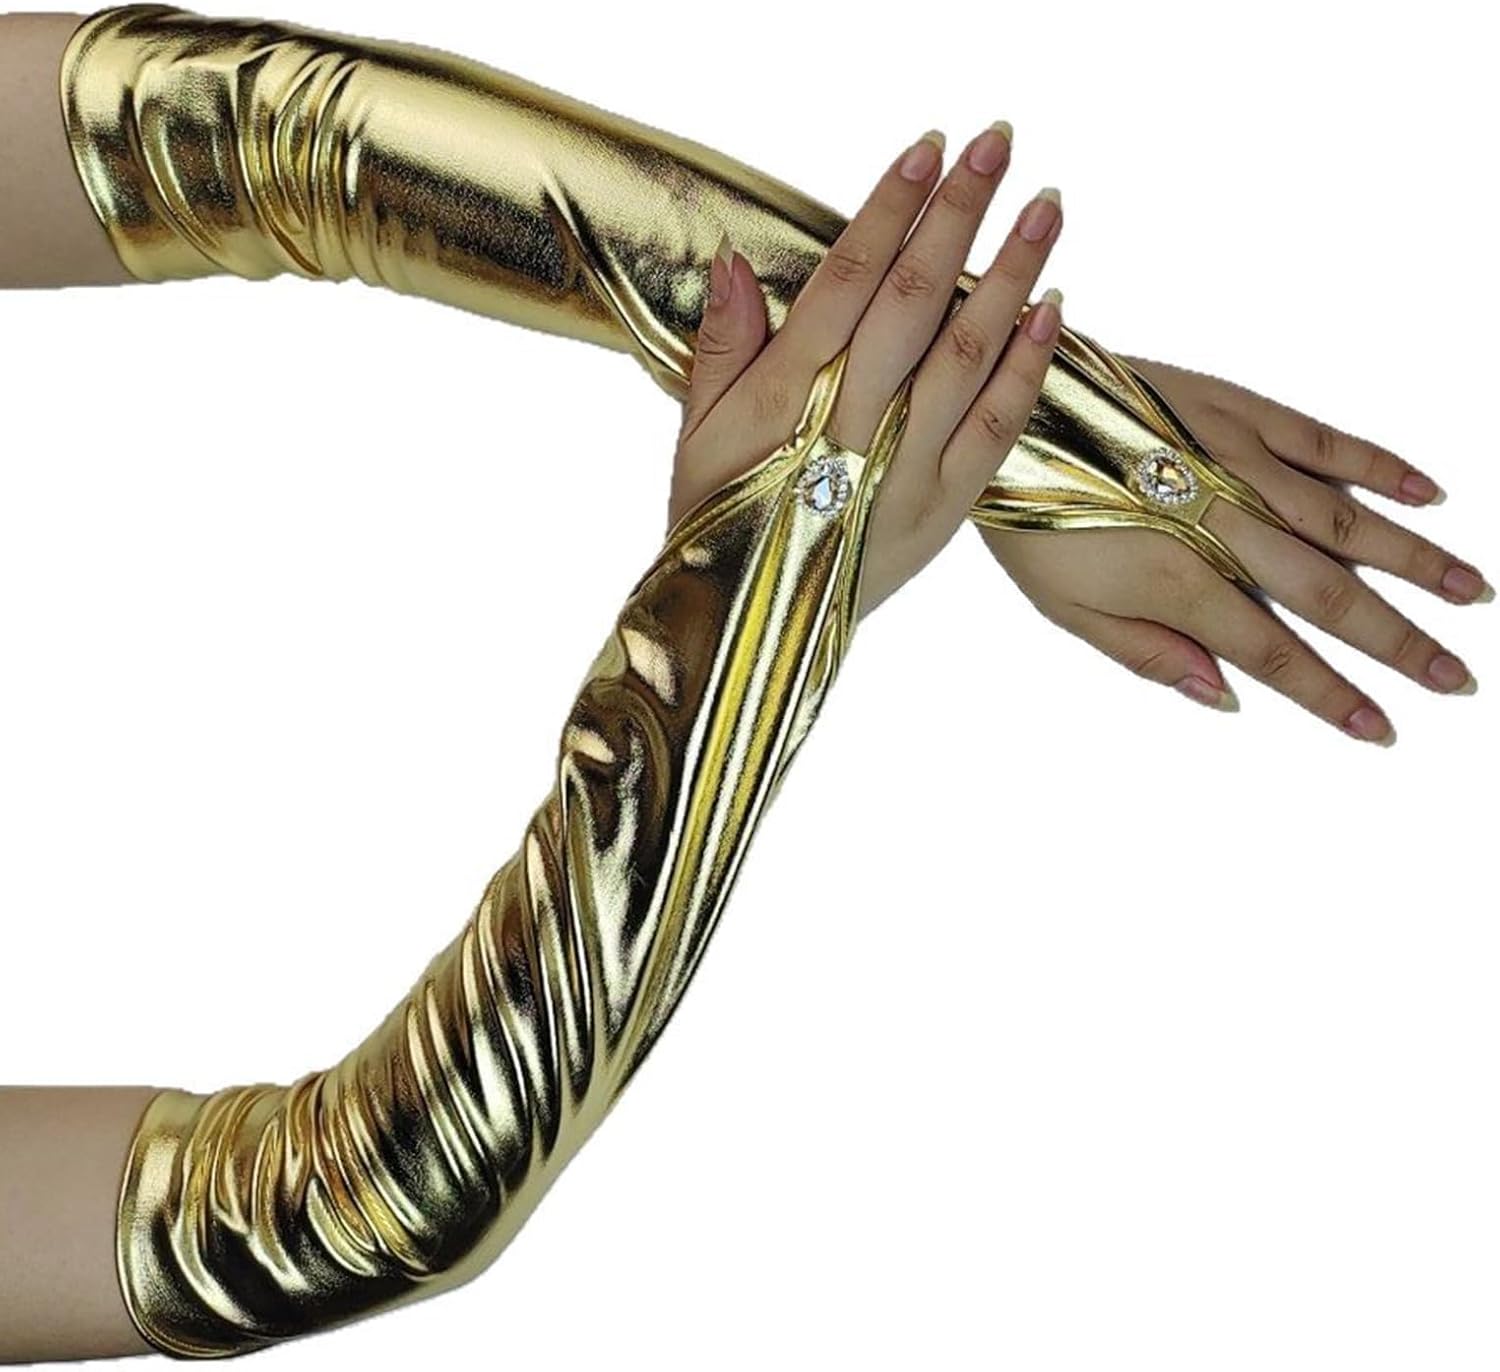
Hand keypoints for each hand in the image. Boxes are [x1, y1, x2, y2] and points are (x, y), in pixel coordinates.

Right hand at [669, 124, 1062, 617]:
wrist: (745, 629)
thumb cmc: (716, 523)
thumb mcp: (695, 437)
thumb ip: (721, 349)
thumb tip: (736, 261)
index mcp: (785, 403)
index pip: (846, 286)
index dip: (888, 213)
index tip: (929, 150)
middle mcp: (850, 431)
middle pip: (914, 304)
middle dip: (958, 217)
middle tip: (1000, 142)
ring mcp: (903, 474)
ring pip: (966, 358)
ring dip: (1011, 276)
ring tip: (1045, 205)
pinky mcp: (942, 513)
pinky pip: (995, 431)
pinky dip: (1027, 369)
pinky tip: (1054, 307)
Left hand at [982, 358, 1488, 743]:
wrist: (1009, 412)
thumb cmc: (1030, 516)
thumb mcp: (1067, 608)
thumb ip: (1149, 654)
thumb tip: (1227, 697)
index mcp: (1179, 582)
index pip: (1275, 654)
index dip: (1332, 695)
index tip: (1384, 728)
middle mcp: (1224, 525)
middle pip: (1330, 595)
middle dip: (1398, 642)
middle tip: (1457, 678)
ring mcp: (1238, 463)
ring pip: (1347, 520)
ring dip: (1416, 562)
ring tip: (1471, 595)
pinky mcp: (1239, 411)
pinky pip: (1325, 440)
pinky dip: (1380, 468)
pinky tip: (1429, 495)